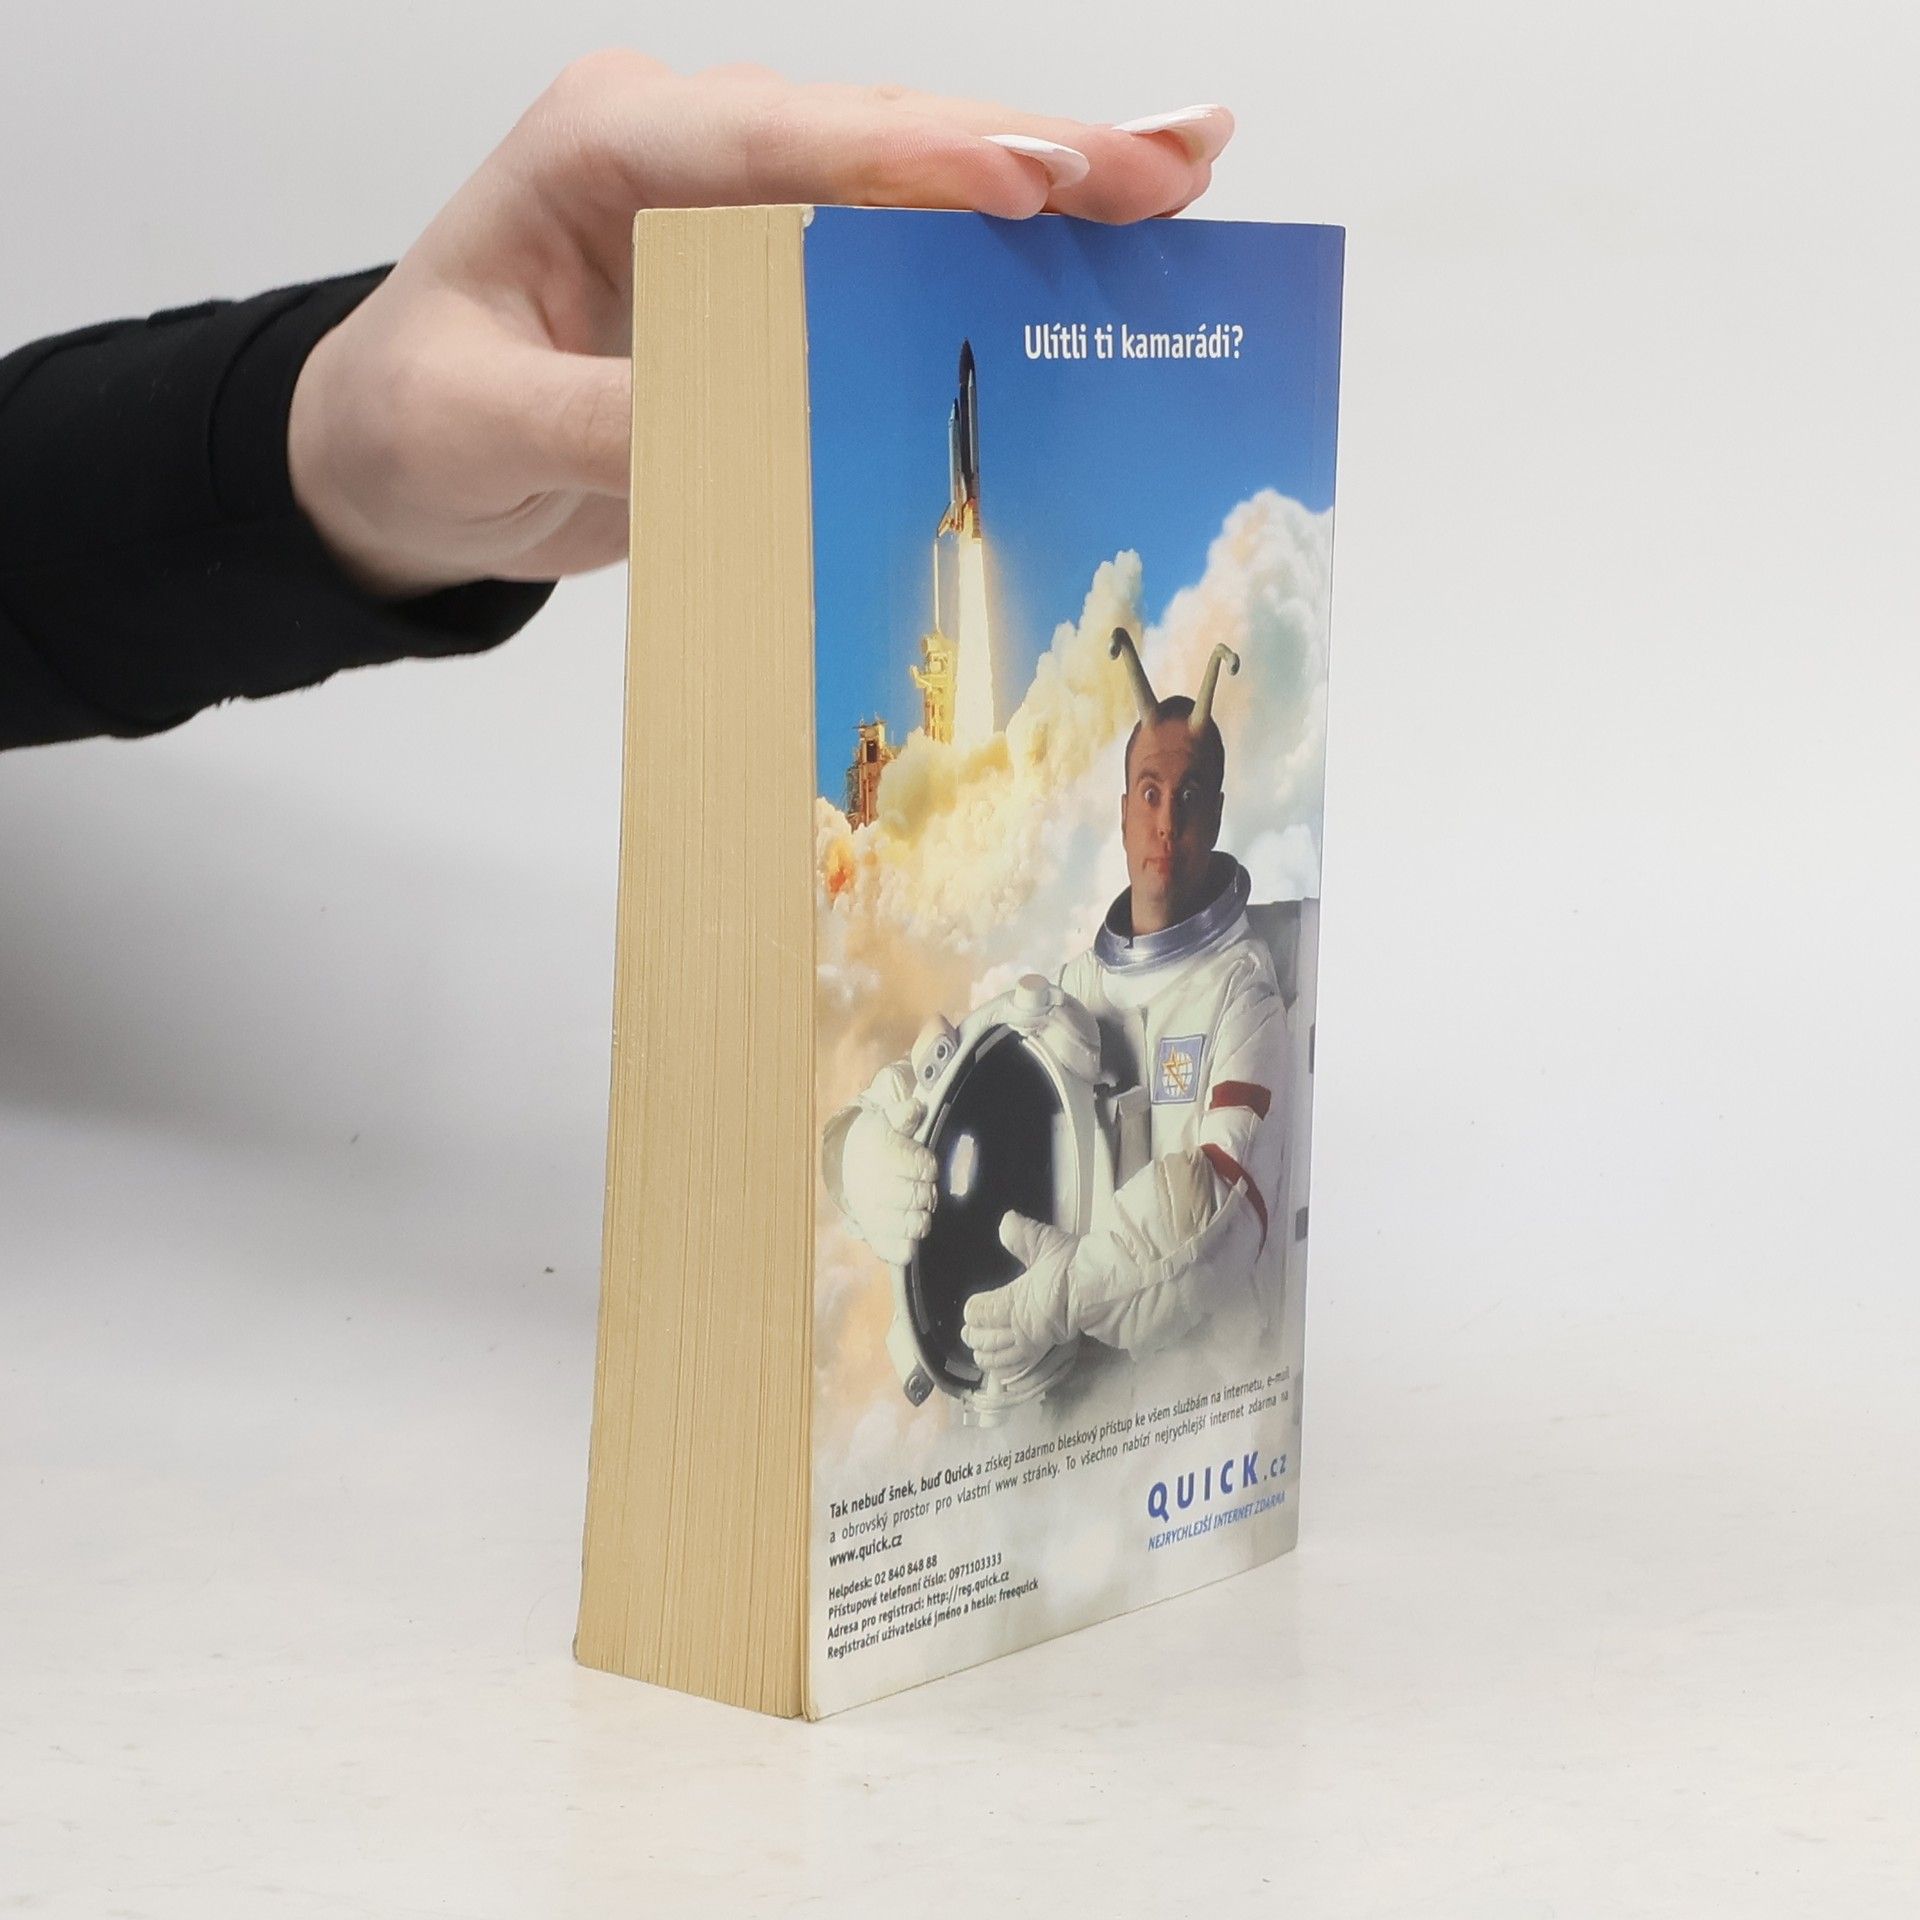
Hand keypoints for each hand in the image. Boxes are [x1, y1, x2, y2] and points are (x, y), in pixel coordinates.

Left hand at [288, 56, 1232, 598]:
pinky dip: (996, 258)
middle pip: (876, 136)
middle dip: (1030, 151)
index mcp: (604, 152)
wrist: (397, 460)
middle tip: (1175, 164)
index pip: (774, 142)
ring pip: (909, 183)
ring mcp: (736, 213)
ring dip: (1044, 186)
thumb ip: (604, 422)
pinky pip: (896, 258)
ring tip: (1177, 182)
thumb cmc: (415, 421)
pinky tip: (1088, 250)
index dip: (909, 158)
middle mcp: (685, 157)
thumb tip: (749, 431)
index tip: (1027, 182)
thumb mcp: (482, 426)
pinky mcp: (770, 281)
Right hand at [839, 1082, 937, 1266]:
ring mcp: (874, 1217)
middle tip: (921, 1186)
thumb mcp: (889, 1121)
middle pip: (922, 1197)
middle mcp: (876, 1188)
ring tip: (916, 1206)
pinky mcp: (876, 1239)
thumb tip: (916, 1107)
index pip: (925, 1168)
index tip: (923, 1166)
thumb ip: (905, 1113)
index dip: (929, 1167)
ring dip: (922, 1216)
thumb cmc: (879, 1141)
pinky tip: (907, 1229)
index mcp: (881, 1156)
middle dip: (928, 1192)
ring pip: (917, 1226)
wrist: (848, 1165)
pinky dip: (909, 1244)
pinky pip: (901, 1252)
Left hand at [963, 1210, 1079, 1374]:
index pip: (978, 1313)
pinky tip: (997, 1365)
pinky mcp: (1044, 1354)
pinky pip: (1015, 1369)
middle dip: (973, 1334)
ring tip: (979, 1347)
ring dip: (984, 1353)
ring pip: (996, 1358)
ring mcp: (1032, 1345)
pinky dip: (1001, 1369)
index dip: (972, 1309)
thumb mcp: (1047, 1244)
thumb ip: (1021, 1235)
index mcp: (1015, 1301)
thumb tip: (1006, 1222)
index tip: (972, 1305)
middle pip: (983, 1339)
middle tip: (969, 1329)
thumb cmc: (1074, 1267)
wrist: (1104, 1291)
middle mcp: (1020, 1328)